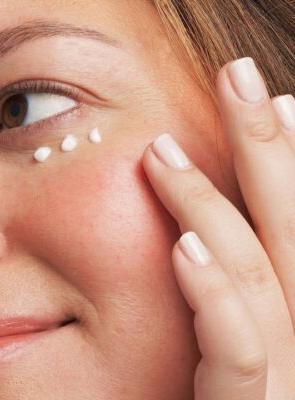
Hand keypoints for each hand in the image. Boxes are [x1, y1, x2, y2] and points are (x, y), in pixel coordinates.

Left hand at [142, 57, 294, 398]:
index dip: (291, 156)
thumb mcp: (230, 328)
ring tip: (162, 150)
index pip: (292, 219)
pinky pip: (241, 352)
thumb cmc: (221, 392)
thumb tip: (209, 219)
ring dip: (214, 204)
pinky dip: (218, 295)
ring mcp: (288, 373)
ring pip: (260, 273)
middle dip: (269, 145)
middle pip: (287, 223)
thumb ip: (231, 279)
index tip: (278, 99)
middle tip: (240, 77)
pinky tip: (184, 246)